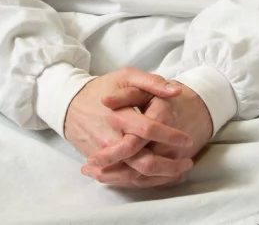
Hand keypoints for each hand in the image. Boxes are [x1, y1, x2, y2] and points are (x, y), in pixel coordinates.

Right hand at [63, 68, 193, 187]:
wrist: (69, 105)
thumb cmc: (102, 89)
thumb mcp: (126, 76)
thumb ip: (152, 82)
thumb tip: (176, 90)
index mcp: (119, 115)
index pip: (147, 130)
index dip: (170, 136)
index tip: (188, 140)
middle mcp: (111, 139)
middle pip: (142, 162)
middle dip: (169, 167)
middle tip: (188, 163)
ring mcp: (104, 155)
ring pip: (134, 176)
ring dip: (160, 177)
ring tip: (179, 172)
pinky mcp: (100, 164)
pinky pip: (123, 179)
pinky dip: (144, 181)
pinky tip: (160, 177)